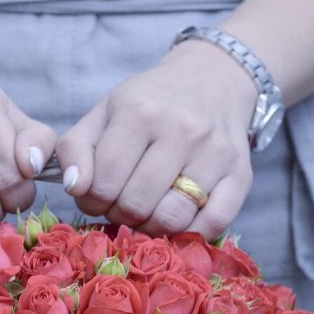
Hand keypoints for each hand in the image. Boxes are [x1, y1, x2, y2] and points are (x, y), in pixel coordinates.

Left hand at [55, 40, 257, 238]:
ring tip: (145, 210)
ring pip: (171, 219)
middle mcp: (181, 130)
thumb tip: (73, 188)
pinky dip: (188, 233)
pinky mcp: (241, 175)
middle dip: (118, 214)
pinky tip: (176, 218)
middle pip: (135, 205)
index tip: (95, 195)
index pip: (102, 182)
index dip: (90, 200)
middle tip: (119, 203)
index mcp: (140, 113)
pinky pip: (212, 224)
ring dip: (150, 226)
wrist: (212, 80)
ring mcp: (215, 154)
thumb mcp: (104, 113)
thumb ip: (75, 149)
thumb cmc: (149, 104)